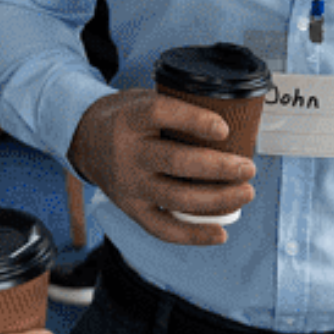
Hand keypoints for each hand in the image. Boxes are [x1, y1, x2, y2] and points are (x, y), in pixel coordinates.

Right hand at [68, 89, 256, 245]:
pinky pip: (163, 229)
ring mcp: (129, 185)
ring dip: (217, 199)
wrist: (85, 140)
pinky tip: (221, 232)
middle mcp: (127, 153)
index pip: (161, 114)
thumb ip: (176, 108)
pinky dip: (194, 235)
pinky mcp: (131, 209)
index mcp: (130, 118)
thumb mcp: (143, 98)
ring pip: (177, 198)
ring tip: (246, 192)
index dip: (195, 121)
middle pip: (176, 162)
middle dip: (219, 167)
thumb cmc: (127, 117)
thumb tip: (231, 119)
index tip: (225, 128)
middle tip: (248, 167)